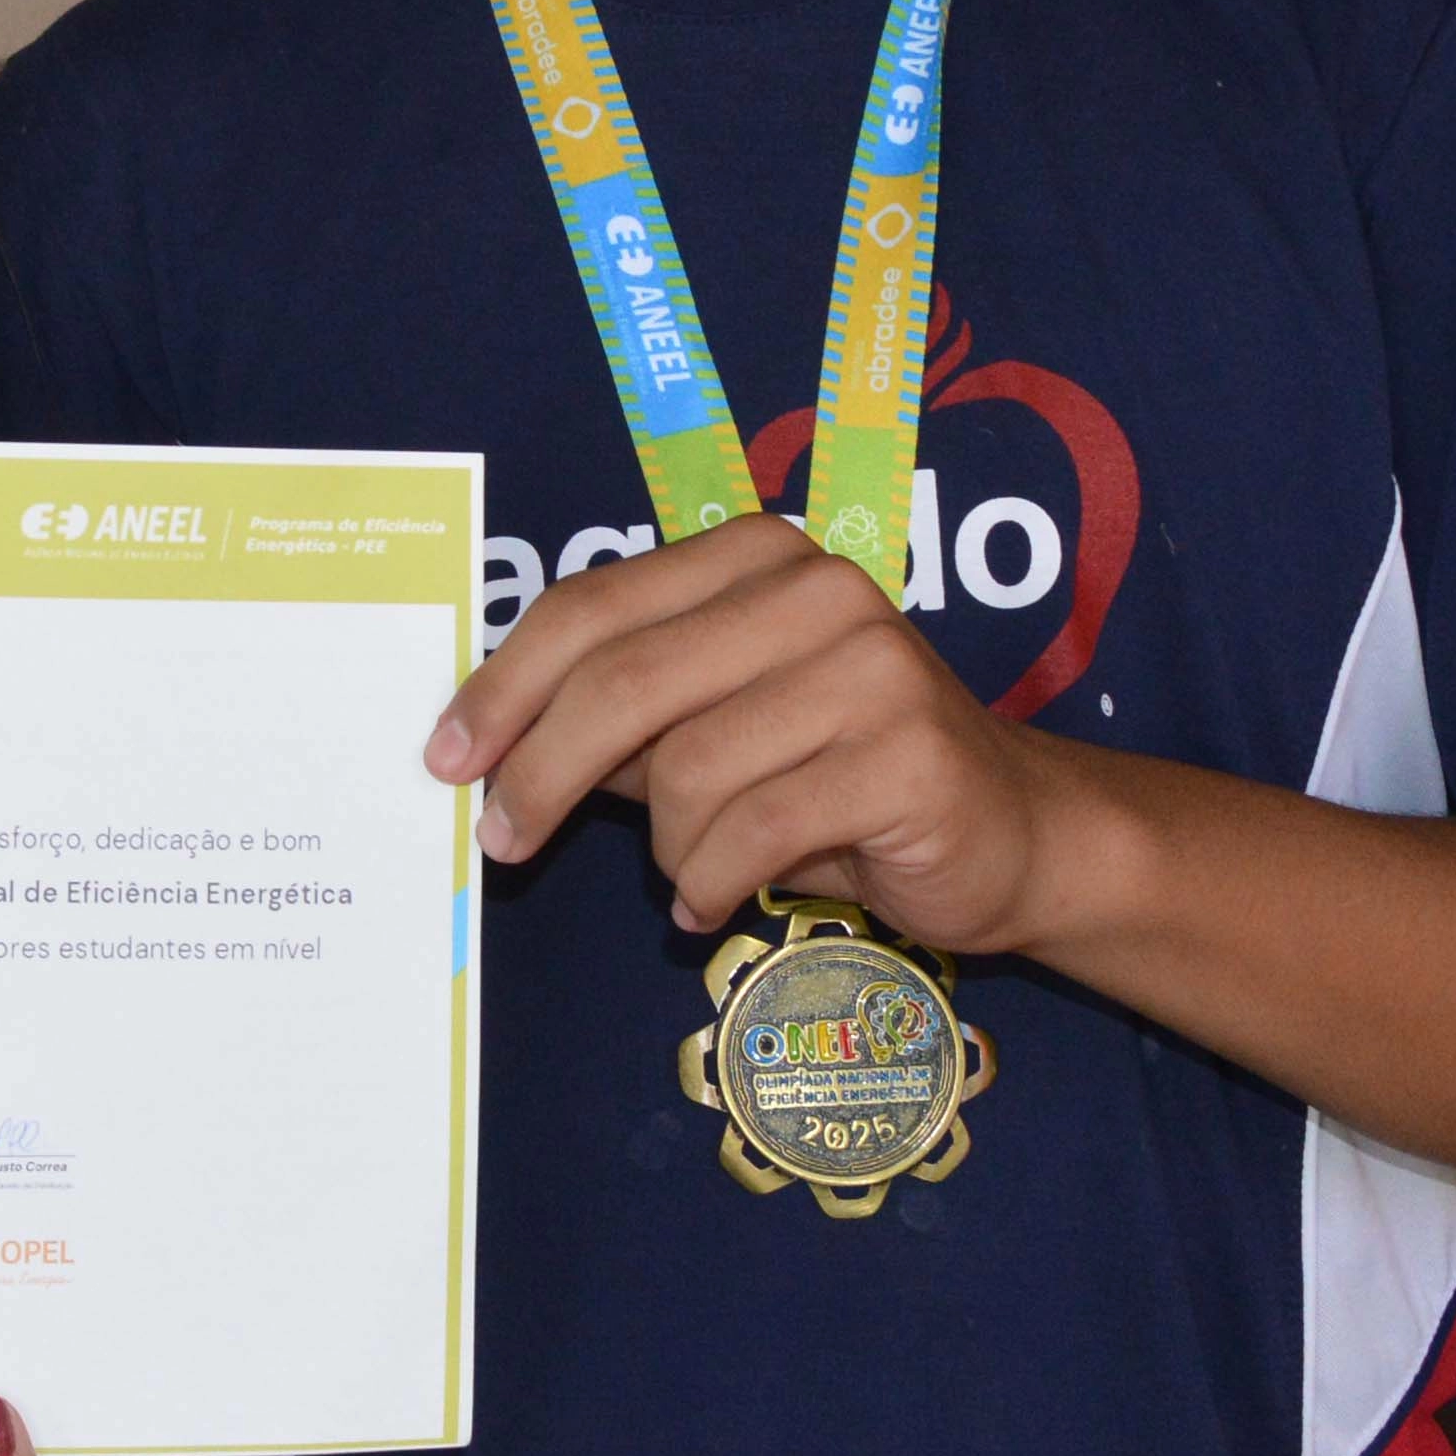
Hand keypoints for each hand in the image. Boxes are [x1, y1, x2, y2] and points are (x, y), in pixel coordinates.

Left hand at [428, 515, 1099, 945]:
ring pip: (686, 770)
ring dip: (664, 845)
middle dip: (541, 772)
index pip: (595, 608)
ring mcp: (872, 668)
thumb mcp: (714, 727)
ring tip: (692, 869)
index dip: (505, 685)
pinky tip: (715, 900)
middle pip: (624, 682)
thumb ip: (619, 718)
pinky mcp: (909, 757)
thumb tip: (483, 744)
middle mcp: (817, 590)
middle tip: (502, 843)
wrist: (1010, 832)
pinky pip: (750, 832)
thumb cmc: (835, 775)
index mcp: (756, 556)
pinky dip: (710, 882)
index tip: (446, 756)